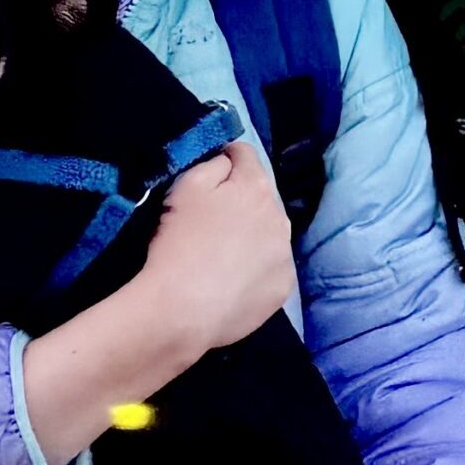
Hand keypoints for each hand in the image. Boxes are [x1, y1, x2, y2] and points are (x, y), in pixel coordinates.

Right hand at [134, 139, 296, 355]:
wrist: (182, 310)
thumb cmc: (179, 242)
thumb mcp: (185, 186)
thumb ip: (213, 164)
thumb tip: (228, 161)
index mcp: (256, 187)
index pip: (245, 155)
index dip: (225, 159)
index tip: (209, 175)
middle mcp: (280, 217)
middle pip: (261, 196)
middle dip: (241, 200)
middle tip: (212, 219)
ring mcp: (285, 255)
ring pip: (270, 231)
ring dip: (253, 233)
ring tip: (224, 252)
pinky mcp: (283, 287)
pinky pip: (272, 266)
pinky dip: (258, 267)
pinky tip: (234, 278)